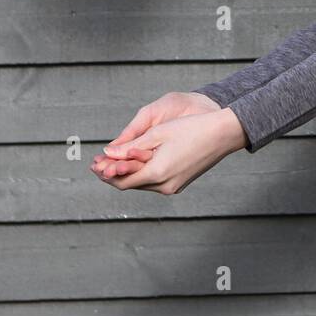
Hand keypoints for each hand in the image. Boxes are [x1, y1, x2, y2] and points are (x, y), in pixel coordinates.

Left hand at [92, 109, 247, 193]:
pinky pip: (154, 181)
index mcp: (157, 173)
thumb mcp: (157, 134)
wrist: (223, 134)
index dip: (104, 173)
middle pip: (130, 184)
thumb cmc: (191, 129)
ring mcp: (174, 186)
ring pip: (142, 183)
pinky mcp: (180, 183)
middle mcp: (164, 186)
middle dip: (112, 173)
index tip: (92, 163)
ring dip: (127, 173)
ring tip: (113, 161)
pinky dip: (143, 172)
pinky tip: (136, 162)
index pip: (121, 180)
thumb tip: (108, 153)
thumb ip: (130, 147)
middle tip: (97, 163)